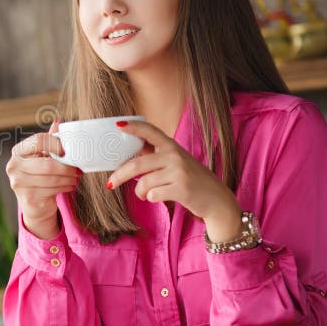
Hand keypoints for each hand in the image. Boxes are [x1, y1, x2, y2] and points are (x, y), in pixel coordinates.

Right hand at [6, 120, 80, 239]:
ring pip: (52, 179)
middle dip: (67, 167)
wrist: (34, 203)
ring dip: (69, 178)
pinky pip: (52, 190)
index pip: (38, 140)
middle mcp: (14, 166)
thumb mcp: (43, 156)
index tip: (66, 151)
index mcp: (18, 151)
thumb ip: (49, 141)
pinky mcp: (28, 198)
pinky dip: (65, 187)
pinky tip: (70, 185)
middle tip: (77, 168)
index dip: (55, 143)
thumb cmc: (40, 175)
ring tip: (76, 177)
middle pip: (47, 164)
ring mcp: (19, 183)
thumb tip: (58, 123)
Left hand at [106, 120, 241, 241]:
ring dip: (139, 192)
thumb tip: (126, 158)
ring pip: (144, 182)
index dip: (133, 127)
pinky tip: (157, 198)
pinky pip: (153, 195)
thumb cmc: (191, 180)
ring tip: (144, 194)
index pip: (150, 131)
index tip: (117, 125)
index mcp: (171, 146)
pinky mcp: (182, 188)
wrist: (216, 200)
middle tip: (110, 184)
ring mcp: (179, 171)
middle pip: (138, 164)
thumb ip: (155, 158)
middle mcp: (175, 155)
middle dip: (119, 175)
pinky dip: (150, 199)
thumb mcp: (176, 163)